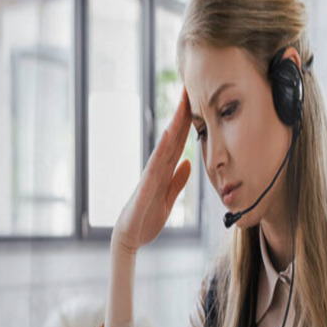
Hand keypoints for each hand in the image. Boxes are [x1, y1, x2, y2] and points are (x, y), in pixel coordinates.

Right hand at [112, 88, 192, 255]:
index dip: (188, 122)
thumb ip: (177, 181)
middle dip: (180, 114)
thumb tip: (188, 162)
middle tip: (188, 88)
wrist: (130, 238)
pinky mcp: (144, 190)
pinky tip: (168, 137)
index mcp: (164, 171)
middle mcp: (156, 169)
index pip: (179, 142)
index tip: (196, 100)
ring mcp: (148, 177)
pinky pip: (153, 168)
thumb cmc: (147, 218)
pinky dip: (160, 152)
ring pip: (163, 147)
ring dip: (172, 127)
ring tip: (180, 106)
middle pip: (172, 138)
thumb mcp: (169, 199)